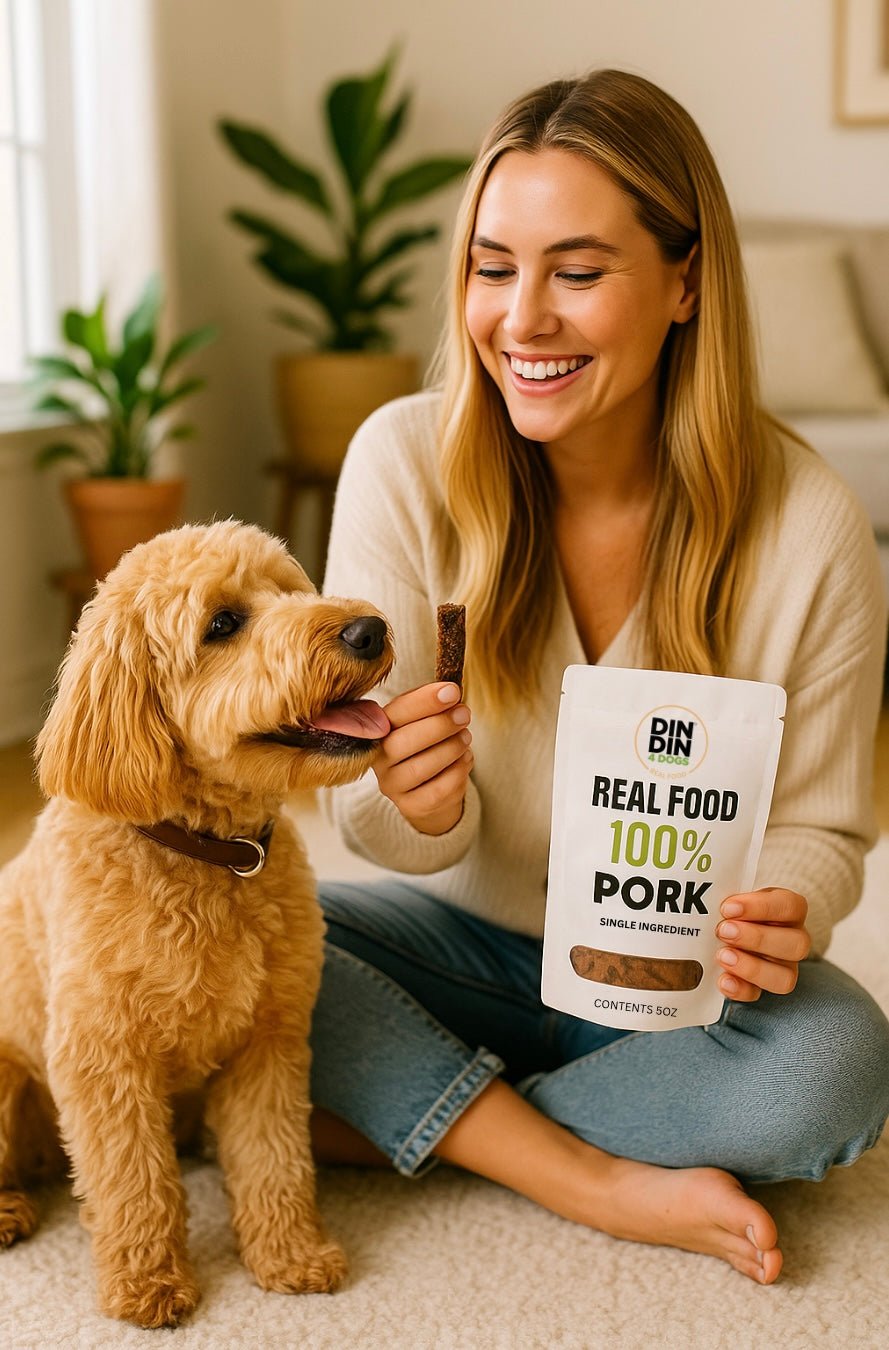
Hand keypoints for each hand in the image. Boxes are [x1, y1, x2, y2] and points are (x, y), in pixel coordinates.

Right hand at [374, 682, 473, 835]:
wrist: (428, 789)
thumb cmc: (427, 744)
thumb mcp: (425, 719)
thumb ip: (433, 705)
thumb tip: (451, 691)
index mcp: (378, 729)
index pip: (395, 713)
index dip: (424, 701)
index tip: (452, 691)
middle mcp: (378, 758)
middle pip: (402, 742)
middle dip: (439, 725)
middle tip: (464, 714)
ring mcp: (392, 784)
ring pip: (421, 768)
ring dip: (451, 748)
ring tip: (466, 737)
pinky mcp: (410, 806)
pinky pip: (438, 789)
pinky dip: (458, 771)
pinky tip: (465, 759)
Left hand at [715, 887, 810, 1001]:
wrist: (722, 929)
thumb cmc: (732, 908)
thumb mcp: (734, 896)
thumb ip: (725, 895)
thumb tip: (702, 894)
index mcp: (789, 910)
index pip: (790, 906)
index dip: (762, 907)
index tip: (728, 907)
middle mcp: (793, 940)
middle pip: (797, 944)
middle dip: (757, 938)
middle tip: (723, 931)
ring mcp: (783, 967)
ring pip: (785, 977)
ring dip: (752, 968)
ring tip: (722, 956)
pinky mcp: (762, 987)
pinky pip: (759, 994)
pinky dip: (740, 988)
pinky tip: (722, 979)